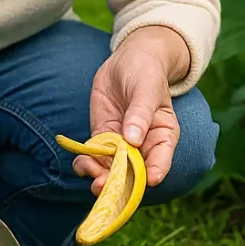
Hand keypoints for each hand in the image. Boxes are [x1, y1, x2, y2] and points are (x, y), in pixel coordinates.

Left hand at [72, 26, 189, 194]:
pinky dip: (87, 163)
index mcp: (163, 136)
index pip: (161, 161)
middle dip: (119, 181)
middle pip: (133, 172)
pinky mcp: (103, 137)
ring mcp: (122, 144)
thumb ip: (140, 113)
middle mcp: (144, 146)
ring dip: (99, 175)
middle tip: (102, 184)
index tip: (147, 180)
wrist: (128, 61)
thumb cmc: (146, 73)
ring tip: (87, 170)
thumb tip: (133, 140)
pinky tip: (81, 162)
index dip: (154, 173)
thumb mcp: (146, 89)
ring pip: (112, 168)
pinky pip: (95, 156)